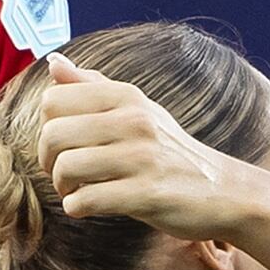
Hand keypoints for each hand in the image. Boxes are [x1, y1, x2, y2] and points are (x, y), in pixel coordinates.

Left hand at [35, 55, 269, 243]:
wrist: (223, 191)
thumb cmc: (170, 151)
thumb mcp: (137, 109)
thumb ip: (92, 86)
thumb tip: (53, 63)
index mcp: (126, 96)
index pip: (52, 99)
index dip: (46, 126)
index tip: (64, 145)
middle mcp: (134, 121)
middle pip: (52, 134)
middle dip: (48, 160)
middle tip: (64, 174)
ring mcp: (142, 157)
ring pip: (66, 168)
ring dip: (62, 187)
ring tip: (76, 191)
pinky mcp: (147, 194)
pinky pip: (86, 200)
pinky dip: (77, 207)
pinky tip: (89, 206)